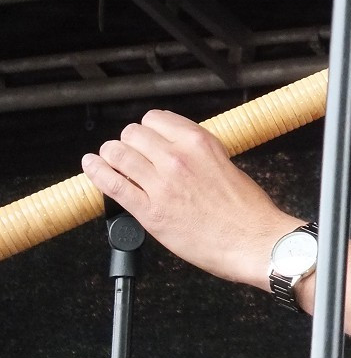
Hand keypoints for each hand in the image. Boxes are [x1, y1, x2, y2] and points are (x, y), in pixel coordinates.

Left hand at [82, 109, 300, 289]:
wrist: (252, 239)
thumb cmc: (246, 209)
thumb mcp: (226, 163)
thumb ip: (198, 153)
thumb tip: (176, 149)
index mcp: (199, 142)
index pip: (156, 118)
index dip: (147, 127)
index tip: (146, 136)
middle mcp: (177, 158)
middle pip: (133, 133)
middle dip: (128, 140)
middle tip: (129, 150)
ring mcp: (161, 184)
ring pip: (118, 154)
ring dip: (110, 154)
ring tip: (107, 158)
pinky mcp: (149, 211)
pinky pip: (113, 185)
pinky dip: (97, 173)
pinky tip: (91, 166)